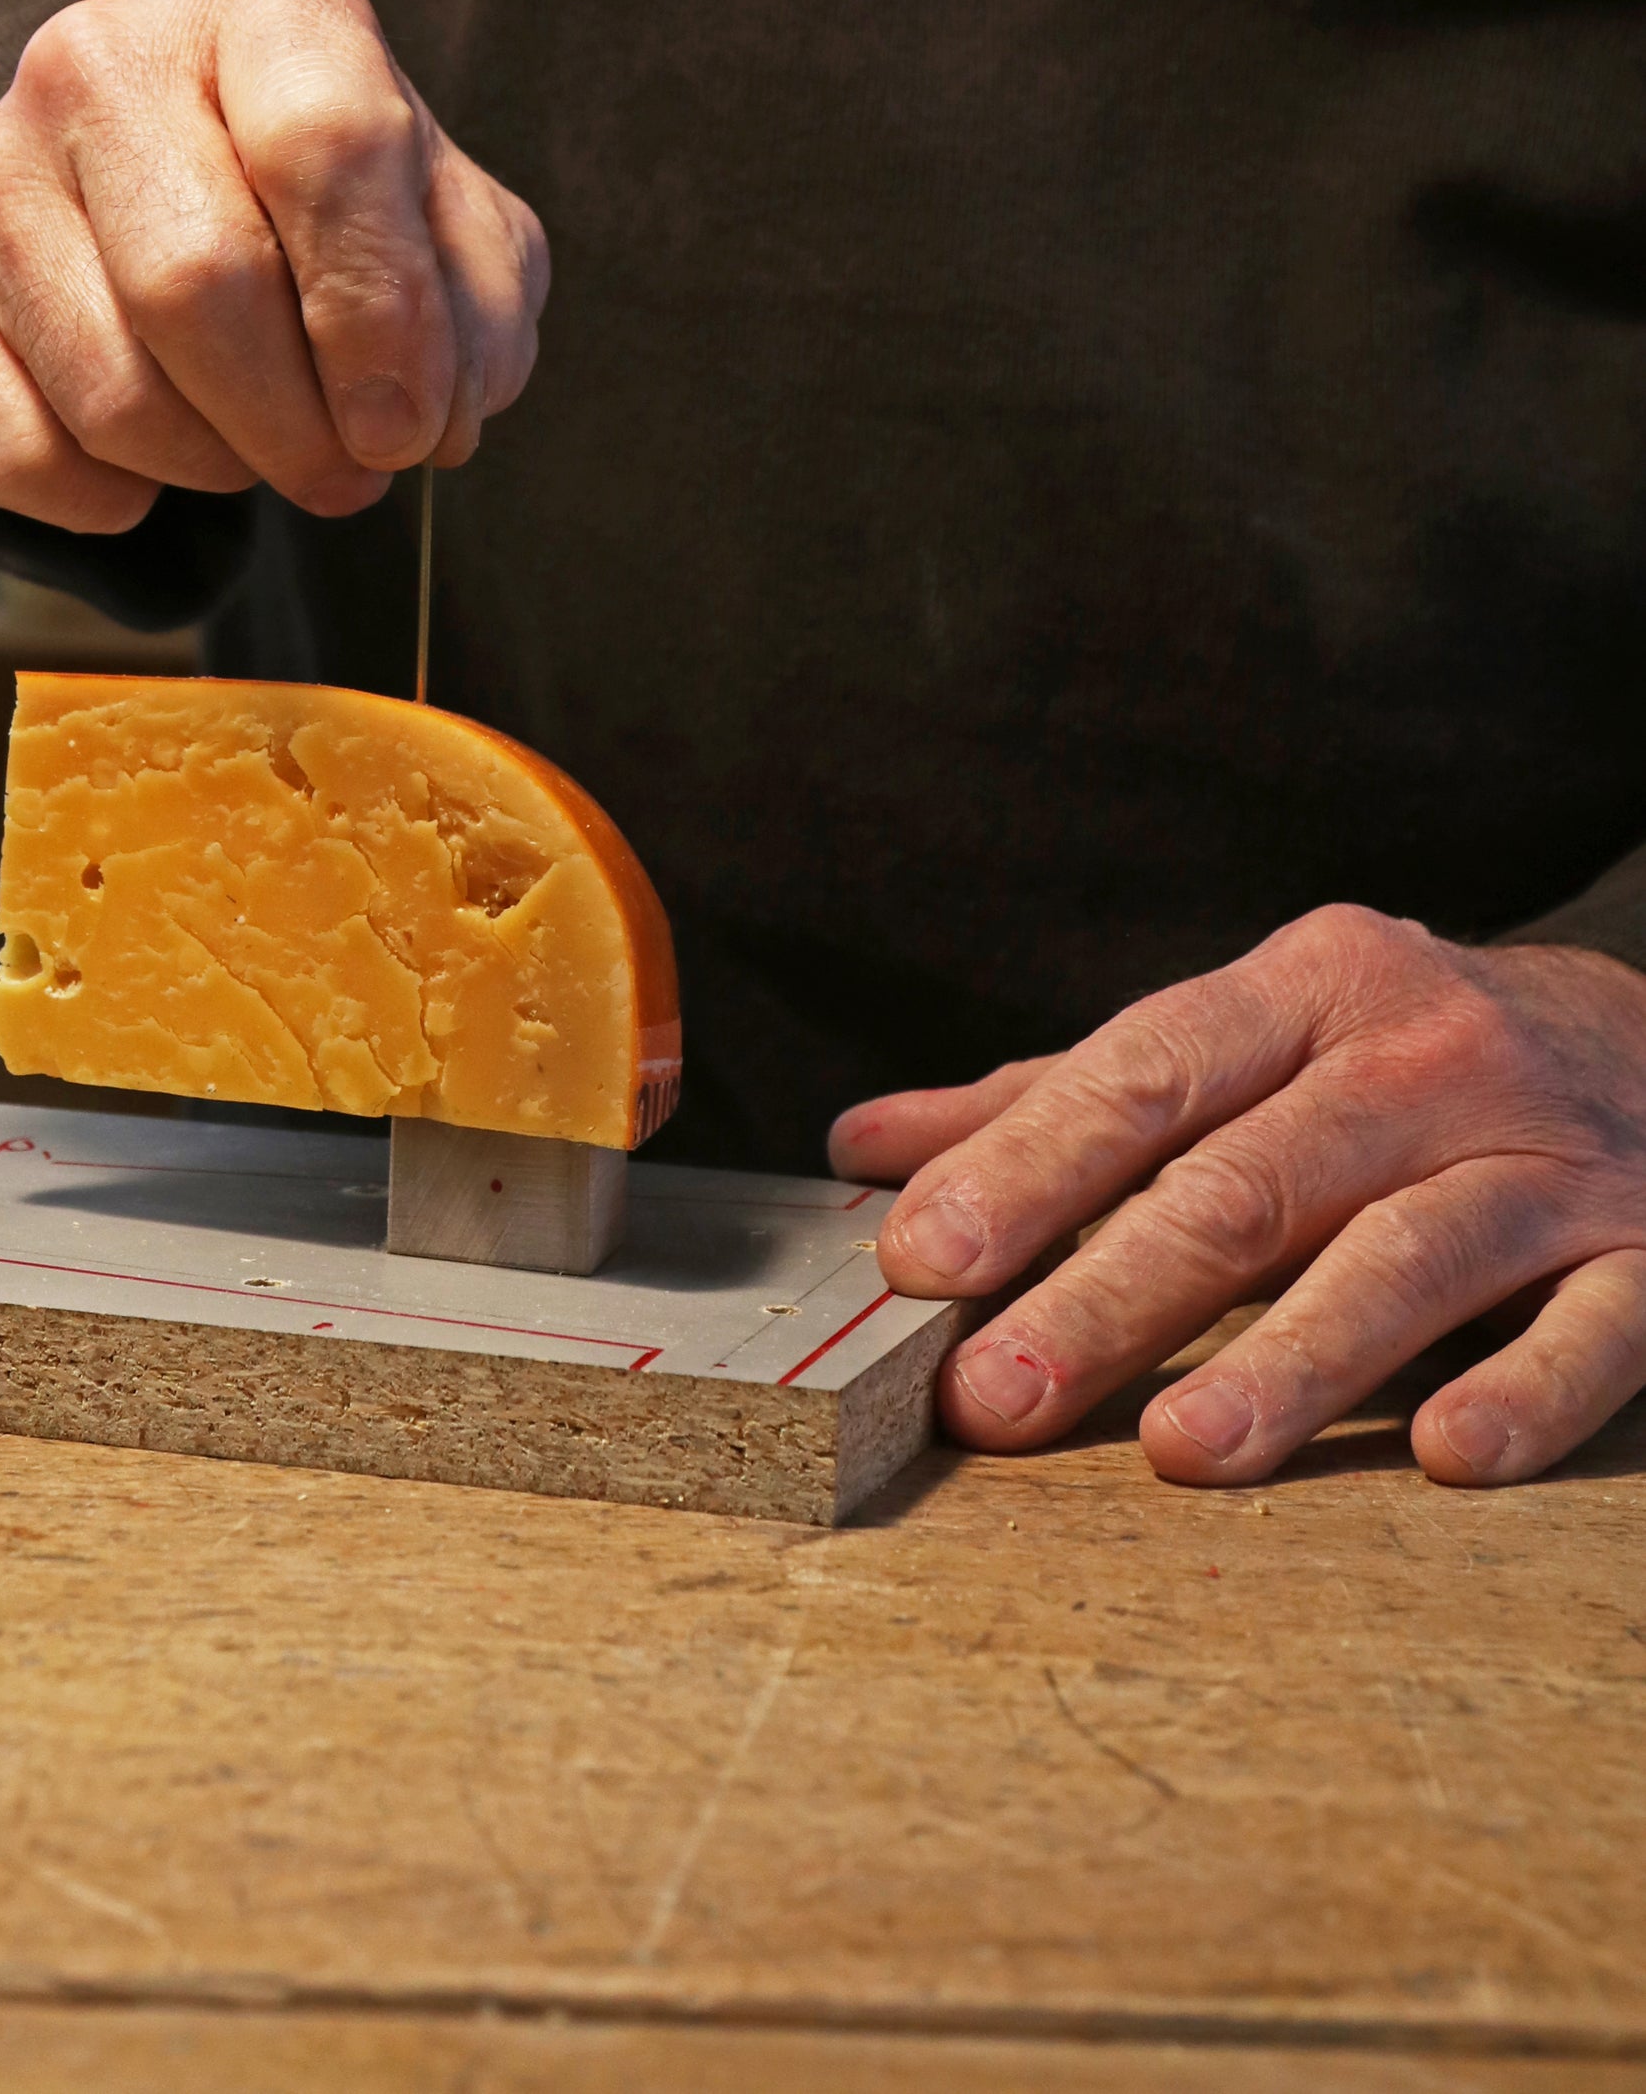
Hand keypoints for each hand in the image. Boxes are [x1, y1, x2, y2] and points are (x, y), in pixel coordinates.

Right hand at [0, 0, 549, 538]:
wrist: (135, 142)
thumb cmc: (314, 174)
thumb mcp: (438, 196)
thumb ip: (473, 297)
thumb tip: (427, 420)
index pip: (325, 146)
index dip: (381, 316)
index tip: (413, 426)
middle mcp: (96, 57)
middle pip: (200, 284)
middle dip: (300, 426)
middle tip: (352, 470)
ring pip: (114, 395)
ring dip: (220, 469)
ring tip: (262, 442)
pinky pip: (19, 457)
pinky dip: (113, 502)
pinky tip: (158, 457)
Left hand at [831, 905, 1645, 1489]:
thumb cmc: (1405, 1061)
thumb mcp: (1250, 1043)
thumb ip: (1064, 1100)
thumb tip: (868, 1148)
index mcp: (1309, 987)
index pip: (1143, 1075)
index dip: (1028, 1170)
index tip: (922, 1262)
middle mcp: (1425, 1057)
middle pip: (1249, 1182)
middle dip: (1110, 1293)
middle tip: (997, 1396)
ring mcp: (1545, 1159)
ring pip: (1404, 1258)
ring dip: (1291, 1360)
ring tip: (1182, 1451)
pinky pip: (1591, 1331)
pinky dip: (1520, 1391)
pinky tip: (1444, 1454)